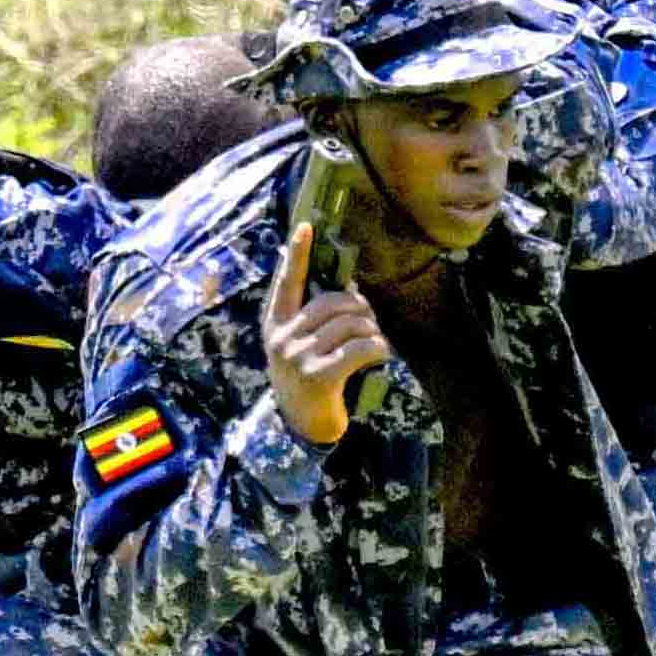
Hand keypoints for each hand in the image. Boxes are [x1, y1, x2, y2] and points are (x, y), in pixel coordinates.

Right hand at [263, 217, 392, 447]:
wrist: (300, 428)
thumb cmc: (307, 379)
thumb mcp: (301, 346)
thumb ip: (316, 318)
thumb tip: (349, 286)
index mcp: (275, 323)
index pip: (287, 281)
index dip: (298, 253)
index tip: (306, 226)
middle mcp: (282, 337)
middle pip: (332, 301)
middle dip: (360, 308)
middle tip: (369, 324)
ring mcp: (298, 356)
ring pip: (350, 324)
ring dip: (372, 331)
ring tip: (375, 343)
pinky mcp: (319, 376)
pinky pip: (359, 348)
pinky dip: (377, 349)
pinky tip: (379, 355)